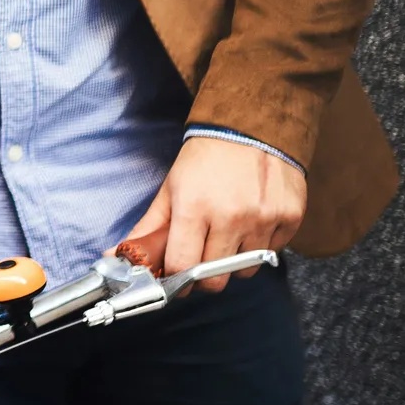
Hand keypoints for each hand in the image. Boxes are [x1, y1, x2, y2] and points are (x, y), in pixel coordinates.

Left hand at [116, 137, 305, 291]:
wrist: (250, 125)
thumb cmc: (205, 158)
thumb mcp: (171, 188)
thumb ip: (148, 228)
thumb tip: (115, 255)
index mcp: (194, 208)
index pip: (182, 267)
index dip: (176, 276)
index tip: (176, 272)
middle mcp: (231, 217)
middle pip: (215, 279)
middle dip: (203, 276)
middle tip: (201, 257)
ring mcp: (263, 219)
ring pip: (246, 270)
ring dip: (233, 261)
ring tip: (228, 234)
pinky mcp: (289, 217)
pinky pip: (272, 252)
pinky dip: (259, 246)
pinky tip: (252, 222)